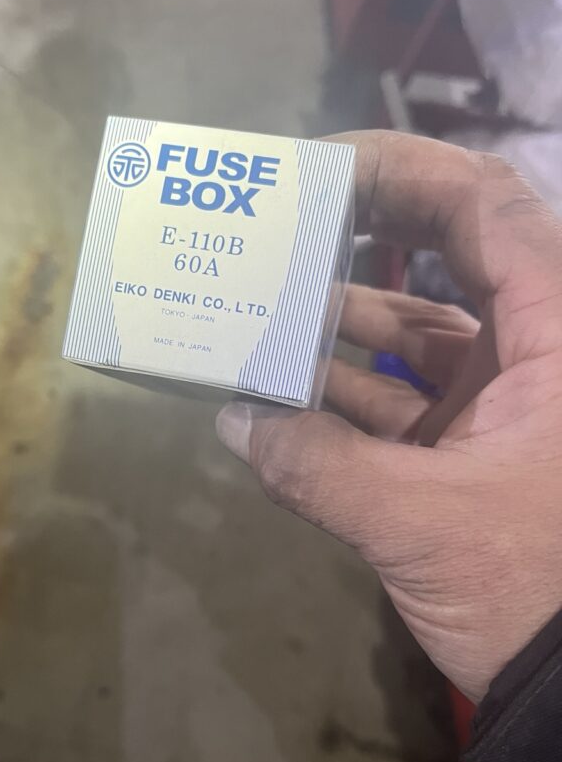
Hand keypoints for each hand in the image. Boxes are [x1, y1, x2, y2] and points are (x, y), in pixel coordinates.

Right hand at [216, 130, 561, 702]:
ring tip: (251, 319)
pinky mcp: (478, 447)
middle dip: (355, 238)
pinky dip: (344, 399)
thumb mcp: (421, 523)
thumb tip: (232, 422)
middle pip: (445, 254)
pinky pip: (403, 399)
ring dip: (333, 330)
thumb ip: (318, 467)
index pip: (484, 206)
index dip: (400, 169)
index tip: (315, 171)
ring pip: (414, 334)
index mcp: (556, 334)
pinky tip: (276, 401)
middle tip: (273, 228)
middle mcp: (534, 349)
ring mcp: (506, 399)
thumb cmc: (535, 592)